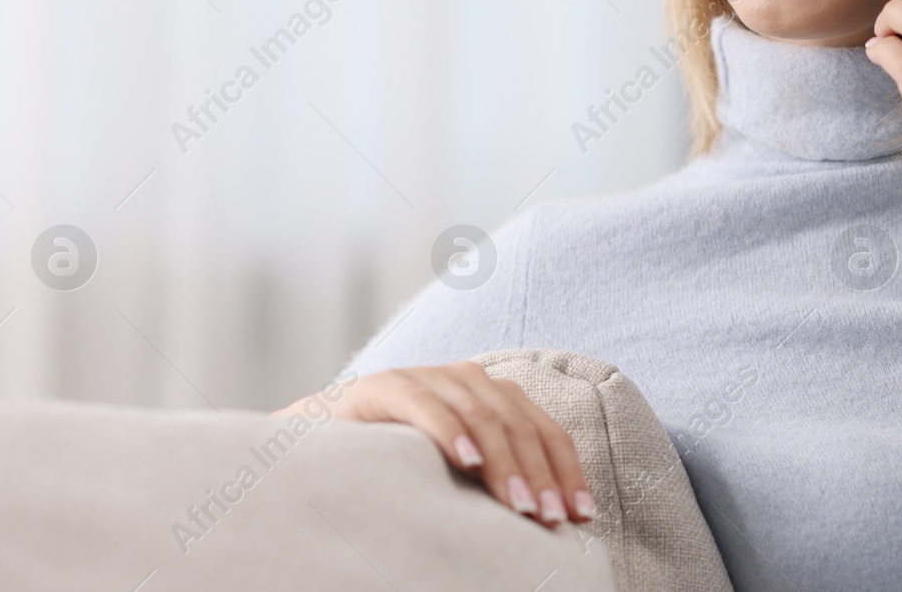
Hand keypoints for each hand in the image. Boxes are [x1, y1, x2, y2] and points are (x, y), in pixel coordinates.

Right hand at [274, 362, 594, 526]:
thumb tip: (549, 523)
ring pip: (481, 415)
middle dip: (539, 475)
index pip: (544, 431)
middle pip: (519, 425)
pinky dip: (450, 430)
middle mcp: (468, 379)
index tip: (582, 514)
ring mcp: (429, 376)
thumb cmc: (398, 463)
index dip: (566, 470)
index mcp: (494, 397)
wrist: (319, 442)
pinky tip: (466, 460)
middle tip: (550, 519)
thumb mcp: (457, 472)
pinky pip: (426, 404)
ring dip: (504, 463)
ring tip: (519, 505)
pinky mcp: (387, 384)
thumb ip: (495, 480)